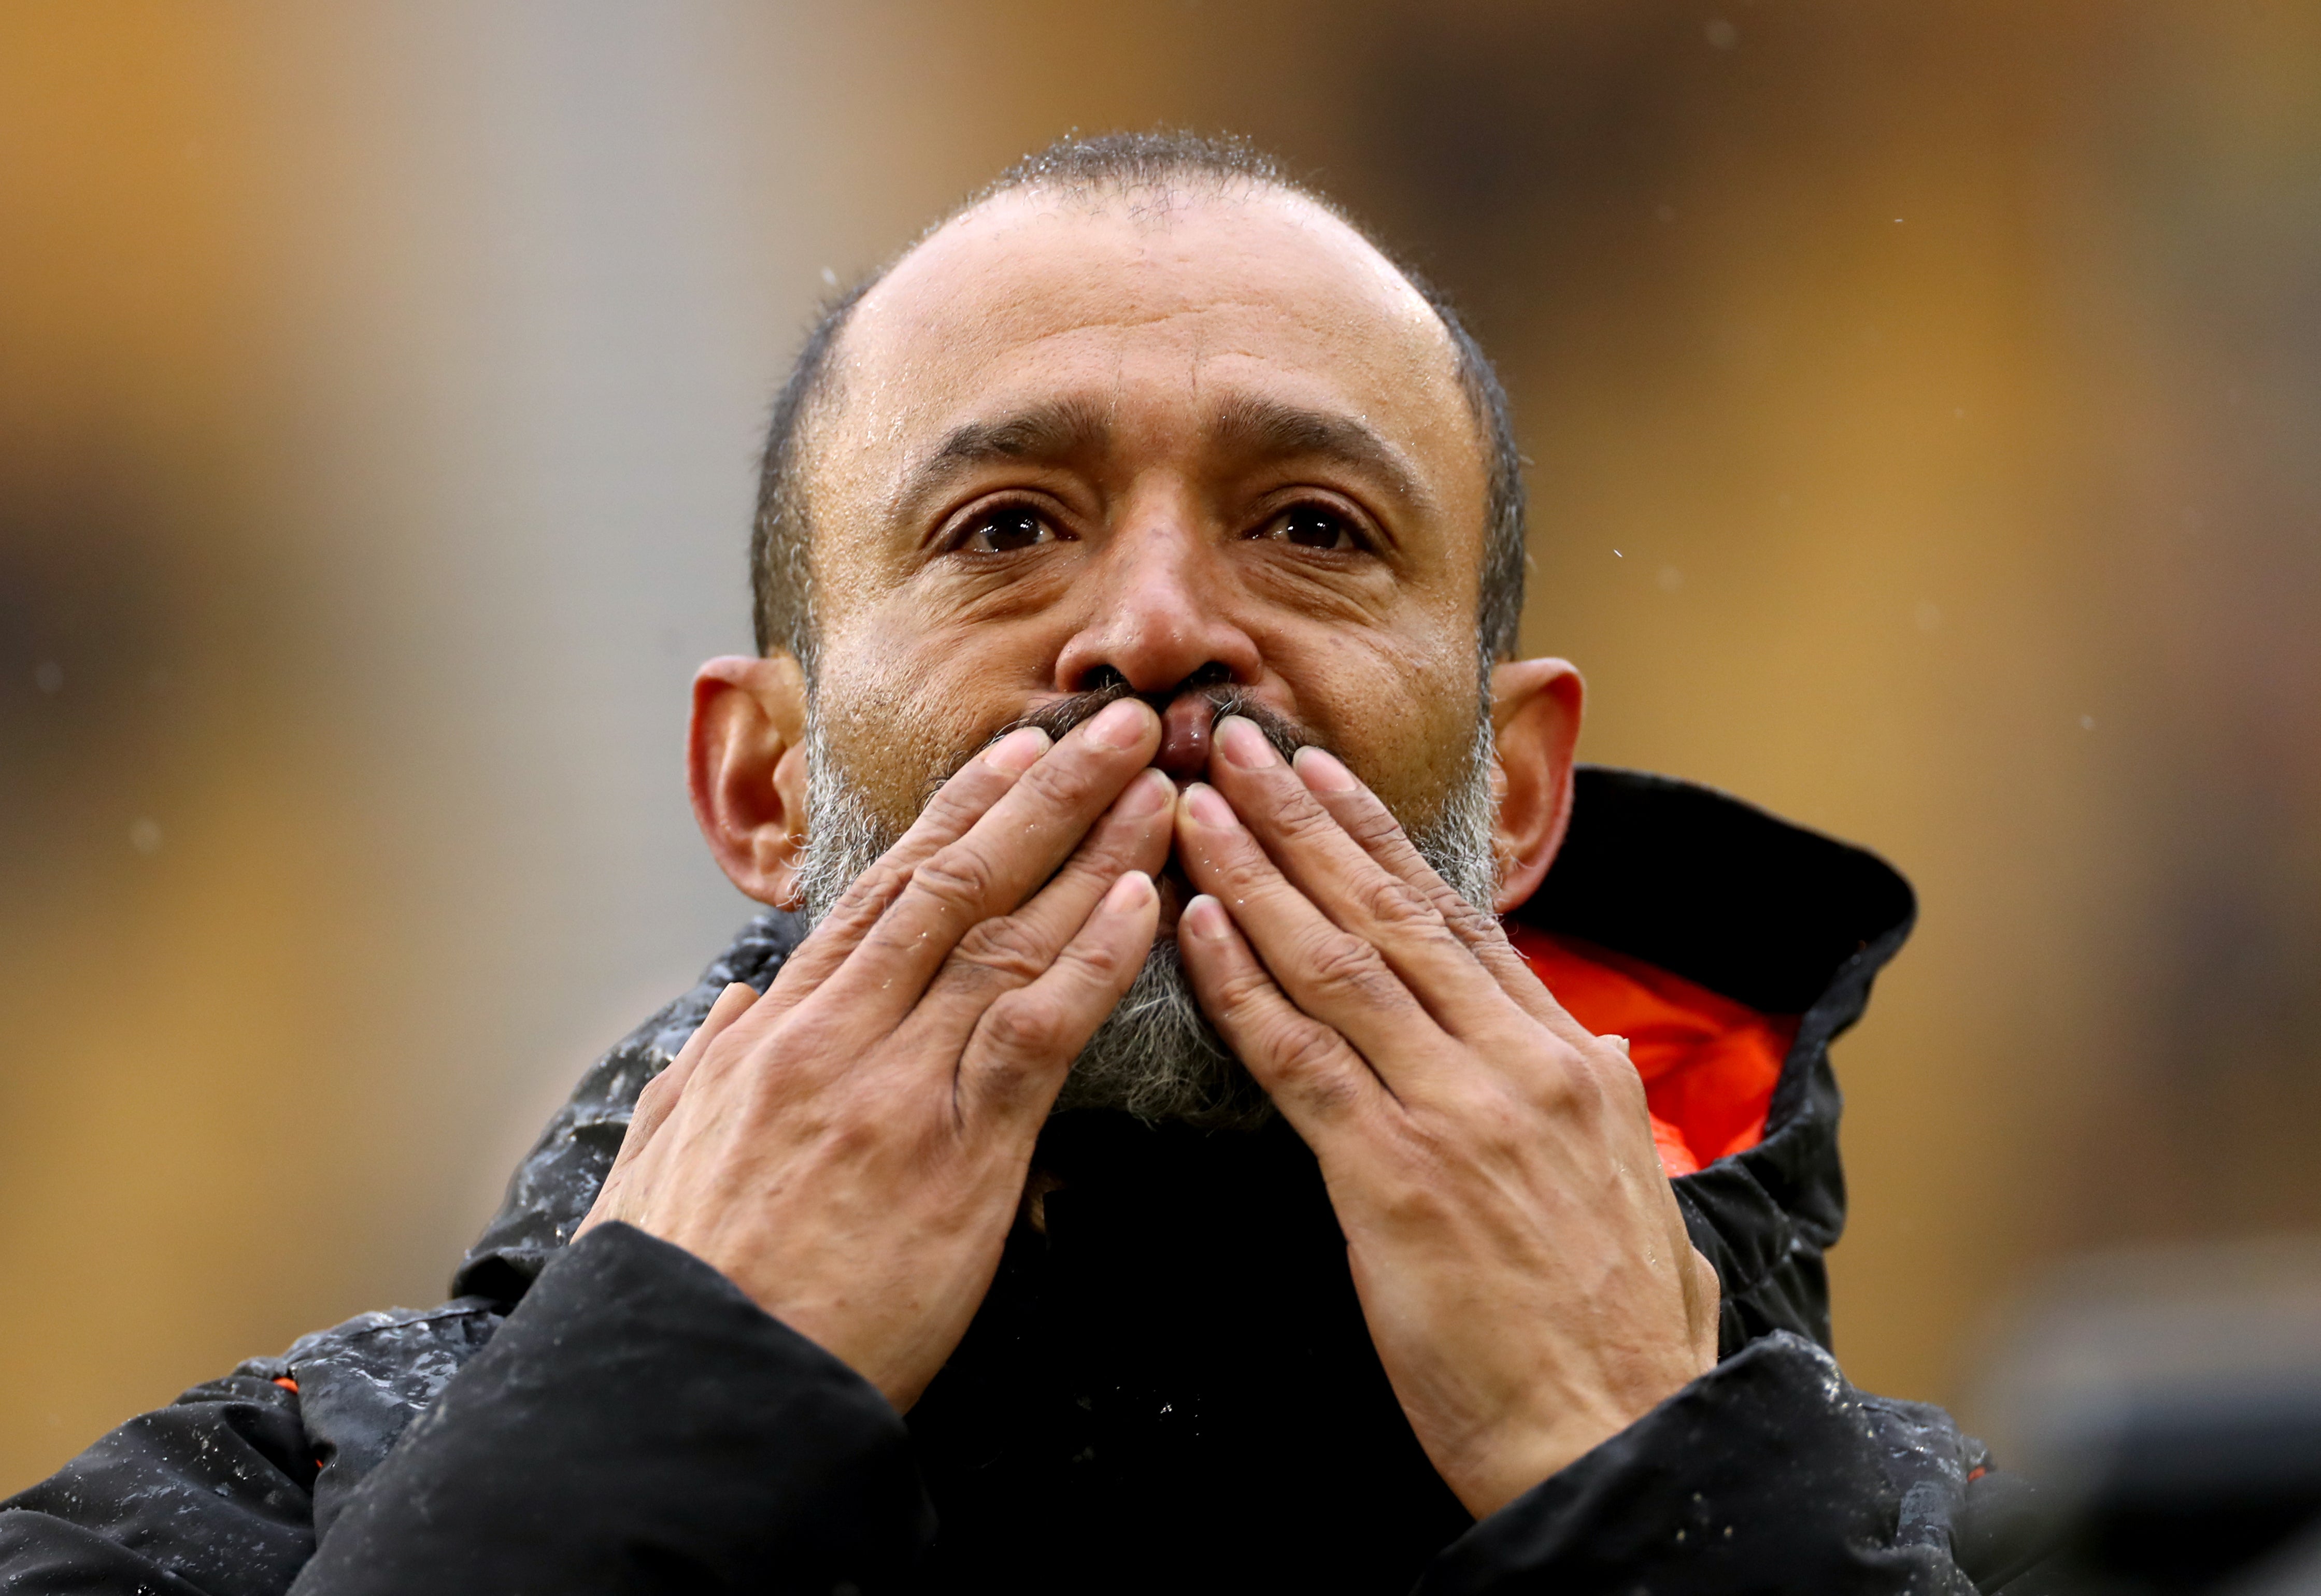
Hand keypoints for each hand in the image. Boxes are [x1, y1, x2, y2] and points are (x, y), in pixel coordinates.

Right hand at [579, 697, 1170, 1409]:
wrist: (688, 1392)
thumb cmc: (679, 1282)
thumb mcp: (667, 1149)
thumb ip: (710, 1064)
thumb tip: (741, 1003)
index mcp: (779, 1031)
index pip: (884, 891)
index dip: (959, 813)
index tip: (1016, 755)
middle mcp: (839, 1034)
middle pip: (955, 882)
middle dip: (1044, 793)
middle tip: (1118, 727)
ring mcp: (897, 1086)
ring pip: (1004, 934)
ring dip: (1091, 849)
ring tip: (1157, 786)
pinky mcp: (955, 1157)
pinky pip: (1035, 1032)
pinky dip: (1092, 958)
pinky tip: (1142, 902)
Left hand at [1173, 715, 1719, 1517]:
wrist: (1621, 1436)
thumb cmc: (1614, 1336)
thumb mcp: (1629, 1189)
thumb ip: (1589, 1105)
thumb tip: (1580, 1057)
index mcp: (1566, 1060)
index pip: (1455, 920)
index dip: (1376, 841)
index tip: (1320, 776)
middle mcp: (1517, 1064)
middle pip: (1391, 913)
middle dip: (1305, 819)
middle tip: (1236, 742)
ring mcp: (1459, 1114)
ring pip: (1339, 962)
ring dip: (1258, 874)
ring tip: (1197, 803)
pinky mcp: (1398, 1180)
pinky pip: (1304, 1059)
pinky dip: (1243, 985)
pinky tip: (1194, 926)